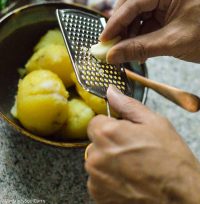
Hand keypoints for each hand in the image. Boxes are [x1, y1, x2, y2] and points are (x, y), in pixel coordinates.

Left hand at [85, 85, 199, 203]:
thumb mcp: (154, 123)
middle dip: (110, 143)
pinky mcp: (99, 196)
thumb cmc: (171, 161)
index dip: (111, 125)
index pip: (95, 121)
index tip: (122, 132)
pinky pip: (98, 180)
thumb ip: (127, 105)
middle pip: (95, 142)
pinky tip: (129, 180)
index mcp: (108, 133)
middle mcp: (97, 156)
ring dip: (109, 162)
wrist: (181, 197)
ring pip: (97, 161)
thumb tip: (112, 91)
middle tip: (132, 150)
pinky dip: (110, 179)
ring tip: (133, 167)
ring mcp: (96, 179)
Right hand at [100, 0, 199, 62]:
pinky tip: (138, 49)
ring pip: (139, 10)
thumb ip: (139, 48)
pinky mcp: (171, 9)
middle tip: (112, 41)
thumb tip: (112, 55)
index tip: (104, 39)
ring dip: (130, 30)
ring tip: (125, 49)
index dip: (116, 21)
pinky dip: (141, 33)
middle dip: (121, 21)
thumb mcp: (173, 43)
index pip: (134, 1)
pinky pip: (149, 18)